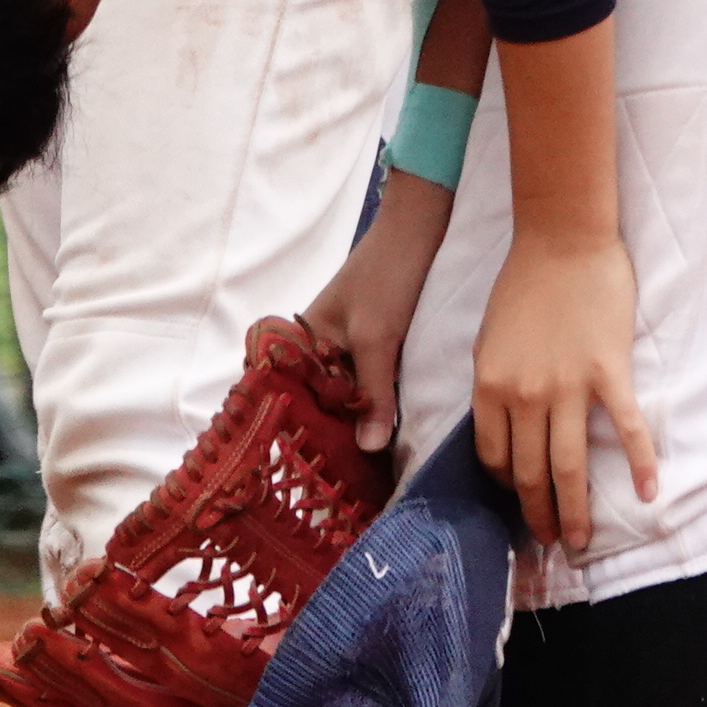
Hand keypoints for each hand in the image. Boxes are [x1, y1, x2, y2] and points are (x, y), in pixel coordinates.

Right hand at [304, 175, 453, 452]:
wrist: (423, 226)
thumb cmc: (388, 275)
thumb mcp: (378, 338)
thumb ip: (373, 392)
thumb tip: (367, 449)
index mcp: (301, 341)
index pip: (284, 395)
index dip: (293, 430)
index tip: (307, 469)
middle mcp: (318, 347)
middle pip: (317, 401)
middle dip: (328, 434)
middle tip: (340, 480)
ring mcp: (347, 345)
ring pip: (344, 395)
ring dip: (353, 422)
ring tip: (360, 467)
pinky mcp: (375, 343)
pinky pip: (368, 382)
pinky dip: (373, 403)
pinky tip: (383, 432)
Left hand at [474, 231, 653, 550]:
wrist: (563, 238)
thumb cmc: (523, 283)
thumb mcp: (489, 338)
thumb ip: (495, 385)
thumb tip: (505, 425)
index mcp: (490, 386)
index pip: (494, 457)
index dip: (506, 486)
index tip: (520, 500)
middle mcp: (525, 395)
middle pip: (530, 472)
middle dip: (538, 514)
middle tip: (550, 543)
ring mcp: (568, 386)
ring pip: (569, 464)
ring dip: (574, 510)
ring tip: (579, 541)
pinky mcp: (608, 371)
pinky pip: (626, 427)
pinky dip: (638, 463)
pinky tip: (647, 492)